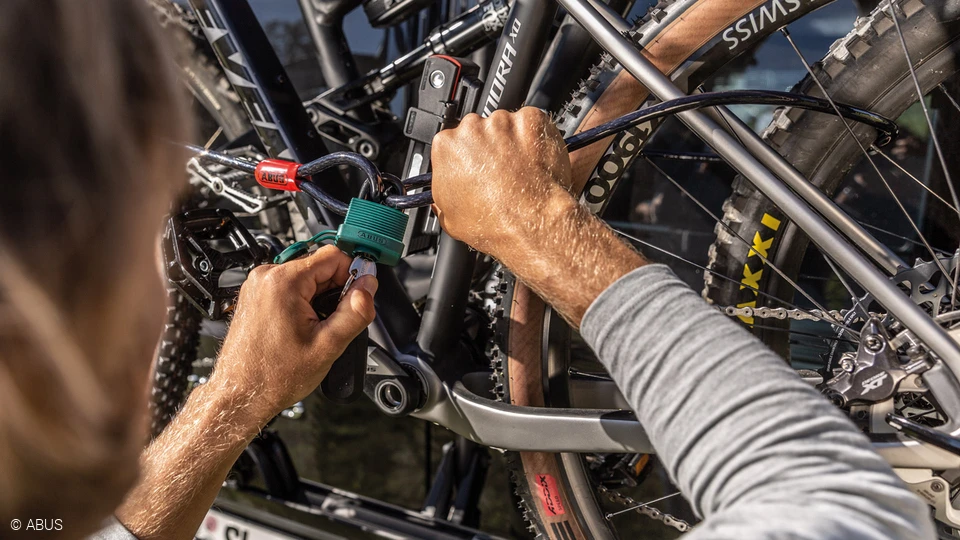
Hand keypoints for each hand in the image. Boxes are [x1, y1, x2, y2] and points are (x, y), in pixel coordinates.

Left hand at [213, 245, 376, 424]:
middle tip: (335, 322)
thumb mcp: (328, 345)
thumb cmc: (273, 376)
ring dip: (320, 298)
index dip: (353, 274)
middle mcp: (267, 277)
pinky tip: (303, 327)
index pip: (334, 256)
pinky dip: (304, 303)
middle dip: (335, 291)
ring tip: (316, 328)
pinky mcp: (256, 296)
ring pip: (307, 278)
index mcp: (284, 282)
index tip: (359, 295)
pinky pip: (291, 288)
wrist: (242, 393)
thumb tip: (369, 286)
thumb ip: (356, 311)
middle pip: (320, 266)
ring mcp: (259, 286)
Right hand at [431, 107, 574, 260]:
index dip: (464, 157)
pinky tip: (533, 160)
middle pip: (478, 130)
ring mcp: (502, 122)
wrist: (531, 224)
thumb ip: (442, 196)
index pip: (452, 142)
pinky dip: (533, 137)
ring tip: (518, 171)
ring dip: (510, 142)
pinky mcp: (530, 121)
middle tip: (498, 172)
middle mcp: (471, 128)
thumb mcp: (450, 218)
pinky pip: (531, 123)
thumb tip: (442, 197)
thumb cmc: (493, 223)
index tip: (472, 168)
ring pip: (505, 125)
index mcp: (446, 146)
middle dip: (487, 148)